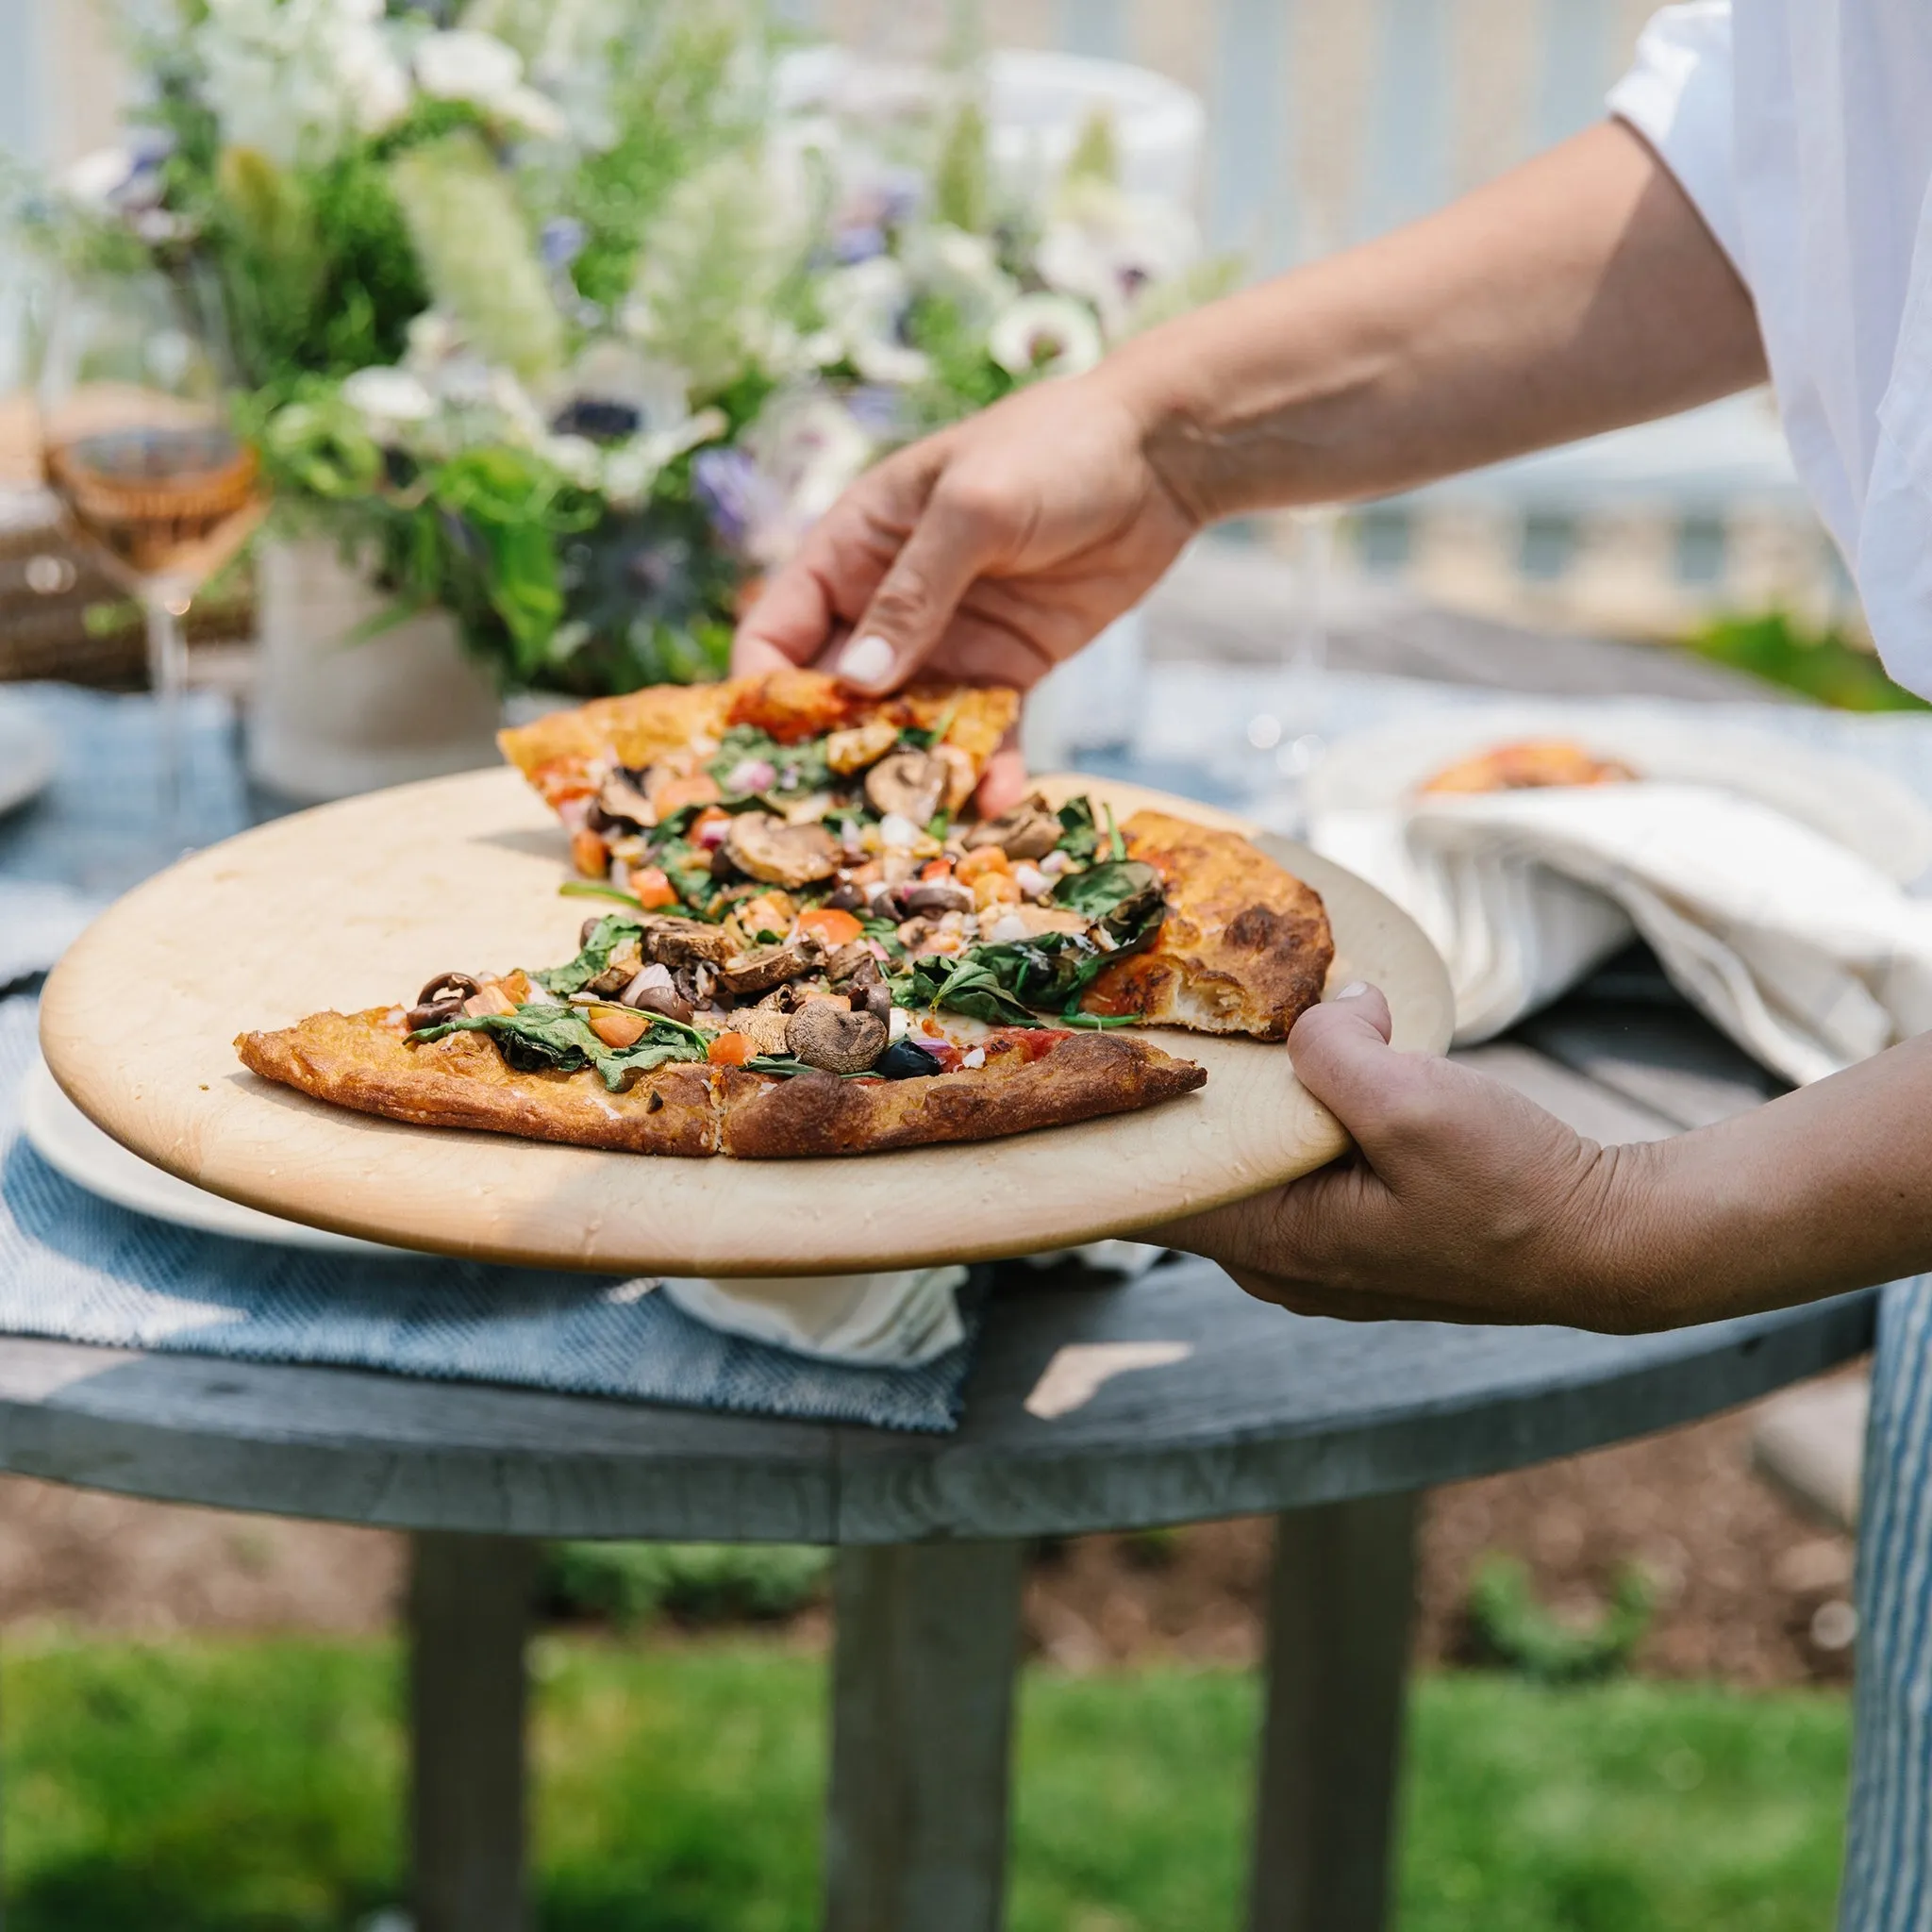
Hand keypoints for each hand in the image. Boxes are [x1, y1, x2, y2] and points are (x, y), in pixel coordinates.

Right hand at [730, 369, 1200, 812]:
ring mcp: (947, 643)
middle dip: (836, 755)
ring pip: (907, 726)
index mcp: (851, 550)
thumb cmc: (1051, 450)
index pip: (778, 632)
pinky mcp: (1006, 671)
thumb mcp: (973, 509)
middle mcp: (885, 605)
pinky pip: (982, 734)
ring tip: (914, 829)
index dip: (766, 694)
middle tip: (837, 818)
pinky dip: (986, 770)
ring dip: (909, 775)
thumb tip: (857, 681)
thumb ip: (913, 594)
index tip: (768, 755)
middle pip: (837, 696)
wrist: (1159, 455)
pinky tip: (996, 805)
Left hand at [1147, 986, 1678, 1331]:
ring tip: (1239, 1024)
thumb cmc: (1512, 1191)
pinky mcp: (1358, 1229)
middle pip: (1189, 1170)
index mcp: (1270, 1243)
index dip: (1101, 1133)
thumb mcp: (1413, 1103)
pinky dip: (1295, 1113)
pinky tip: (1316, 1060)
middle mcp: (1278, 1261)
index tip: (1076, 1068)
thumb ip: (1335, 1051)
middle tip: (1156, 1013)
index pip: (1139, 1195)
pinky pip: (1295, 1162)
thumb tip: (1324, 1013)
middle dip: (1175, 1099)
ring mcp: (1318, 1251)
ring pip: (1246, 1161)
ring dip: (1247, 1098)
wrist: (1609, 1242)